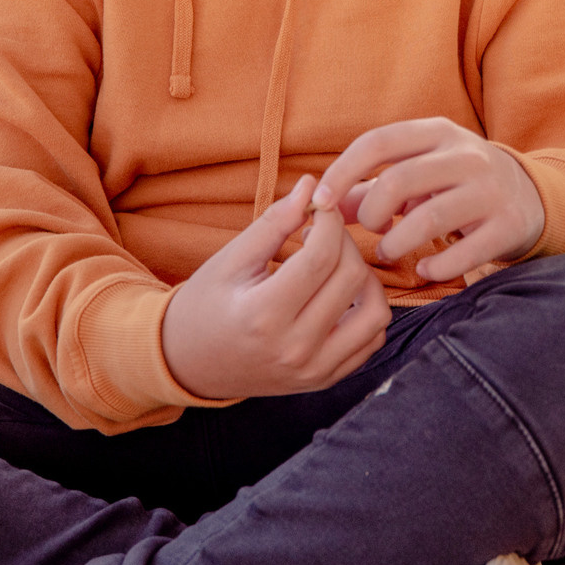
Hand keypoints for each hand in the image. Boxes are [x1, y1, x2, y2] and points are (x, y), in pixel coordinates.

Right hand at [161, 175, 390, 400]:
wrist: (188, 364)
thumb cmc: (206, 305)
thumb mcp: (231, 259)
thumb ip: (274, 222)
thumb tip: (312, 185)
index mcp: (263, 316)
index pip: (321, 257)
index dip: (329, 220)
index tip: (320, 206)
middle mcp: (294, 349)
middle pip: (351, 278)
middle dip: (345, 241)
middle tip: (323, 231)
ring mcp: (314, 370)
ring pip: (376, 313)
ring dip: (366, 277)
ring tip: (337, 263)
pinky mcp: (326, 379)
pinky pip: (372, 339)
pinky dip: (368, 309)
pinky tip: (341, 293)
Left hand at [319, 118, 546, 282]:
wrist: (529, 196)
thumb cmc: (454, 184)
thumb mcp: (418, 170)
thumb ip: (367, 188)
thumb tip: (319, 208)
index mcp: (437, 132)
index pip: (379, 141)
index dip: (343, 171)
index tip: (321, 202)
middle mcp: (467, 155)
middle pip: (400, 180)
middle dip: (372, 212)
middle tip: (371, 230)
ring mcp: (491, 190)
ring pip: (429, 218)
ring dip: (397, 244)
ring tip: (390, 252)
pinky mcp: (508, 226)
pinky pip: (463, 254)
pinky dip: (436, 268)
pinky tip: (427, 270)